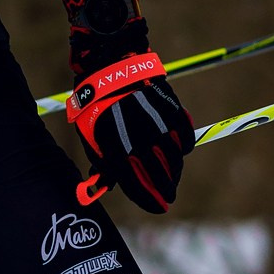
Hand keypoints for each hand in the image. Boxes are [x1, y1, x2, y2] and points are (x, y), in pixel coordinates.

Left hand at [65, 51, 194, 213]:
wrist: (110, 65)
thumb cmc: (96, 105)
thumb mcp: (89, 135)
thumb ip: (101, 163)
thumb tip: (104, 188)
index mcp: (116, 149)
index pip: (136, 184)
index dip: (148, 200)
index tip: (158, 208)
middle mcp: (140, 140)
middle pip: (159, 175)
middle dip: (165, 191)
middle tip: (168, 197)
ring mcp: (159, 126)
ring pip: (174, 160)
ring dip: (175, 174)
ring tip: (173, 180)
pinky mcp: (172, 111)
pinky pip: (185, 138)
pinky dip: (184, 149)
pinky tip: (179, 154)